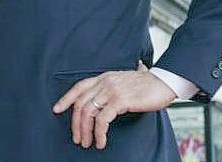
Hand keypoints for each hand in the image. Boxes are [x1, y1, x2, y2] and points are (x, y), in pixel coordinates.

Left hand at [52, 69, 176, 149]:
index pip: (78, 87)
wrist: (164, 82)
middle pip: (80, 104)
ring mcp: (111, 91)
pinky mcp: (120, 101)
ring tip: (87, 143)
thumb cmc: (145, 86)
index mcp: (102, 78)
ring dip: (85, 131)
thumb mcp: (121, 83)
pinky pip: (102, 119)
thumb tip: (98, 106)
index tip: (57, 109)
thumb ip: (108, 90)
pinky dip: (99, 133)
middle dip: (75, 123)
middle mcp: (104, 82)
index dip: (66, 99)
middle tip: (77, 137)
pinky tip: (101, 141)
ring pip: (88, 113)